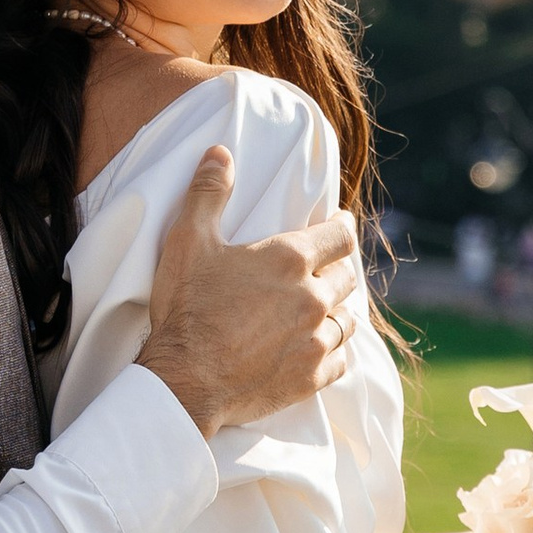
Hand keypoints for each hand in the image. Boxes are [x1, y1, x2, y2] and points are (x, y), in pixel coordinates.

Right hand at [139, 158, 357, 437]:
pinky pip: (340, 361)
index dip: (342, 227)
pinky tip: (319, 350)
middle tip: (326, 269)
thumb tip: (220, 152)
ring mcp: (315, 340)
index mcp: (289, 260)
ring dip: (337, 312)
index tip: (340, 224)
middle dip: (337, 270)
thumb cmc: (187, 308)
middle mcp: (312, 297)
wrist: (184, 380)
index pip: (340, 236)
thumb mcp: (188, 240)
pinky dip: (333, 353)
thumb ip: (208, 193)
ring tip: (324, 310)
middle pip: (346, 277)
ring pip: (347, 320)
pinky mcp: (311, 377)